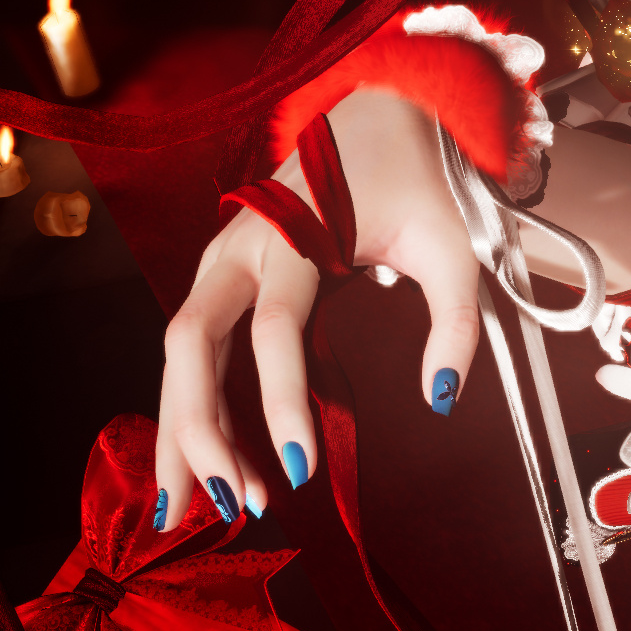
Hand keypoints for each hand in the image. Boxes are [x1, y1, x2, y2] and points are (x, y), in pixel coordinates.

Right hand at [155, 88, 484, 529]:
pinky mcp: (216, 282)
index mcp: (292, 234)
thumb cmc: (412, 185)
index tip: (299, 471)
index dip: (282, 402)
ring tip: (188, 511)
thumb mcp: (449, 246)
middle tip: (238, 503)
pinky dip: (185, 410)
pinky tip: (192, 469)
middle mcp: (238, 249)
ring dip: (180, 430)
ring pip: (176, 354)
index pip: (274, 330)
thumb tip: (438, 399)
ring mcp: (217, 264)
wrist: (370, 119)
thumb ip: (454, 323)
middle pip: (193, 342)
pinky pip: (189, 353)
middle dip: (201, 428)